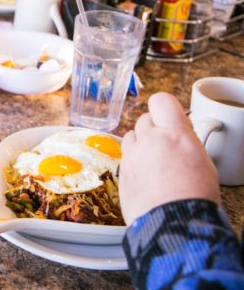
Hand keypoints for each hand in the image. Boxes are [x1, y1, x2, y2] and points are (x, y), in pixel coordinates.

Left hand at [119, 92, 219, 224]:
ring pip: (131, 136)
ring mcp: (131, 156)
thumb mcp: (203, 160)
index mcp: (174, 134)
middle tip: (166, 146)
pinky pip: (125, 157)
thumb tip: (180, 133)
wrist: (172, 224)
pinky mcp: (121, 172)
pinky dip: (133, 161)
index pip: (160, 100)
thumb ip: (185, 140)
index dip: (165, 109)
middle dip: (154, 129)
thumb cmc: (194, 196)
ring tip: (154, 161)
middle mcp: (148, 141)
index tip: (170, 119)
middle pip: (144, 119)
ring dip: (140, 143)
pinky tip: (145, 176)